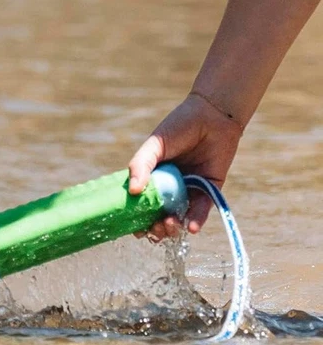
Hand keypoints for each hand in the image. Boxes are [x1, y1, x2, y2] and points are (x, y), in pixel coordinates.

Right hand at [127, 94, 243, 240]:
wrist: (212, 116)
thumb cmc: (177, 127)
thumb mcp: (154, 146)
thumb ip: (140, 165)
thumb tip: (131, 191)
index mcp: (151, 177)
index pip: (140, 204)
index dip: (135, 219)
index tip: (133, 227)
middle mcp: (168, 187)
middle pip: (158, 216)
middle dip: (155, 228)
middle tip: (154, 228)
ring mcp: (188, 190)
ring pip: (179, 218)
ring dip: (173, 228)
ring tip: (169, 224)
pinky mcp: (209, 190)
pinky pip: (201, 210)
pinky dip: (196, 220)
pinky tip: (190, 226)